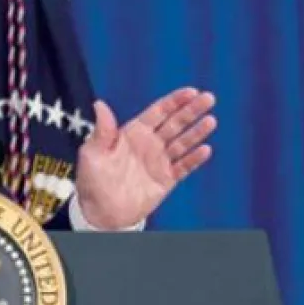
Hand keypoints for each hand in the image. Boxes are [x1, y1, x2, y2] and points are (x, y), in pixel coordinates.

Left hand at [75, 87, 215, 229]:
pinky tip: (205, 149)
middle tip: (208, 98)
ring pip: (182, 142)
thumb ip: (102, 130)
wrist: (101, 213)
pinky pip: (183, 167)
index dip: (174, 102)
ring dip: (197, 132)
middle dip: (191, 110)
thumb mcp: (93, 153)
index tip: (190, 92)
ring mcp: (159, 161)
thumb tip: (99, 104)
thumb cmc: (93, 181)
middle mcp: (149, 144)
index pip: (157, 112)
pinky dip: (194, 159)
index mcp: (132, 133)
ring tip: (210, 121)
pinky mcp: (166, 179)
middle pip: (175, 123)